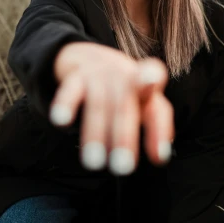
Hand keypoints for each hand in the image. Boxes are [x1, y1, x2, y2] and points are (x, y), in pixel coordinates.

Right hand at [50, 43, 174, 173]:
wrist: (92, 55)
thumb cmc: (124, 88)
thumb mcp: (144, 100)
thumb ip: (156, 123)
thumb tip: (161, 157)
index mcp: (147, 89)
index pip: (157, 109)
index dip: (159, 131)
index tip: (159, 158)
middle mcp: (126, 79)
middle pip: (125, 108)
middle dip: (124, 137)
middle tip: (122, 167)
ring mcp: (101, 75)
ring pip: (99, 104)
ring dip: (96, 132)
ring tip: (93, 162)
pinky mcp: (77, 75)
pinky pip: (71, 88)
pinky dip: (66, 103)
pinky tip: (62, 122)